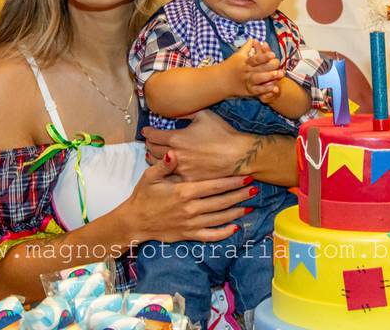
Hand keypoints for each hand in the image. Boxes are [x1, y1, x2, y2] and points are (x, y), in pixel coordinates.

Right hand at [124, 153, 254, 242]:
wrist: (135, 221)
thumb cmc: (143, 196)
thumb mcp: (150, 176)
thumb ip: (164, 165)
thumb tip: (173, 152)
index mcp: (183, 192)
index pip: (213, 186)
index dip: (232, 181)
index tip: (246, 175)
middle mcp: (190, 208)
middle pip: (221, 201)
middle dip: (239, 194)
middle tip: (255, 188)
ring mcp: (190, 223)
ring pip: (219, 218)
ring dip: (236, 211)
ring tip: (250, 205)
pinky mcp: (188, 235)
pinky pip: (210, 235)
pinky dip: (224, 233)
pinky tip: (235, 228)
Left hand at [142, 110, 256, 181]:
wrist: (238, 155)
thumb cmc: (223, 134)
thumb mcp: (203, 115)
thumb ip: (186, 112)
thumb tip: (176, 109)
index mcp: (176, 138)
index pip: (152, 135)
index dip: (147, 132)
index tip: (146, 131)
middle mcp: (175, 154)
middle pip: (152, 150)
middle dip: (149, 145)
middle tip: (149, 142)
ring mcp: (181, 169)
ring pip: (158, 165)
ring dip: (154, 159)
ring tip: (154, 155)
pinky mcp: (188, 180)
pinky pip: (171, 176)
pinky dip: (167, 171)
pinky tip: (168, 168)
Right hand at [222, 39, 282, 97]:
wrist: (220, 81)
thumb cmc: (230, 66)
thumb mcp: (237, 55)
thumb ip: (246, 47)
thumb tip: (253, 38)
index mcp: (244, 62)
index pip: (255, 59)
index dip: (264, 56)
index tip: (273, 55)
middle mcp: (246, 71)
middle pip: (259, 68)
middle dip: (270, 67)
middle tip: (280, 64)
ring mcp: (247, 81)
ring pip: (259, 79)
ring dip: (269, 77)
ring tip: (279, 75)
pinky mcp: (248, 90)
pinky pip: (257, 90)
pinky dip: (265, 89)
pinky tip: (274, 87)